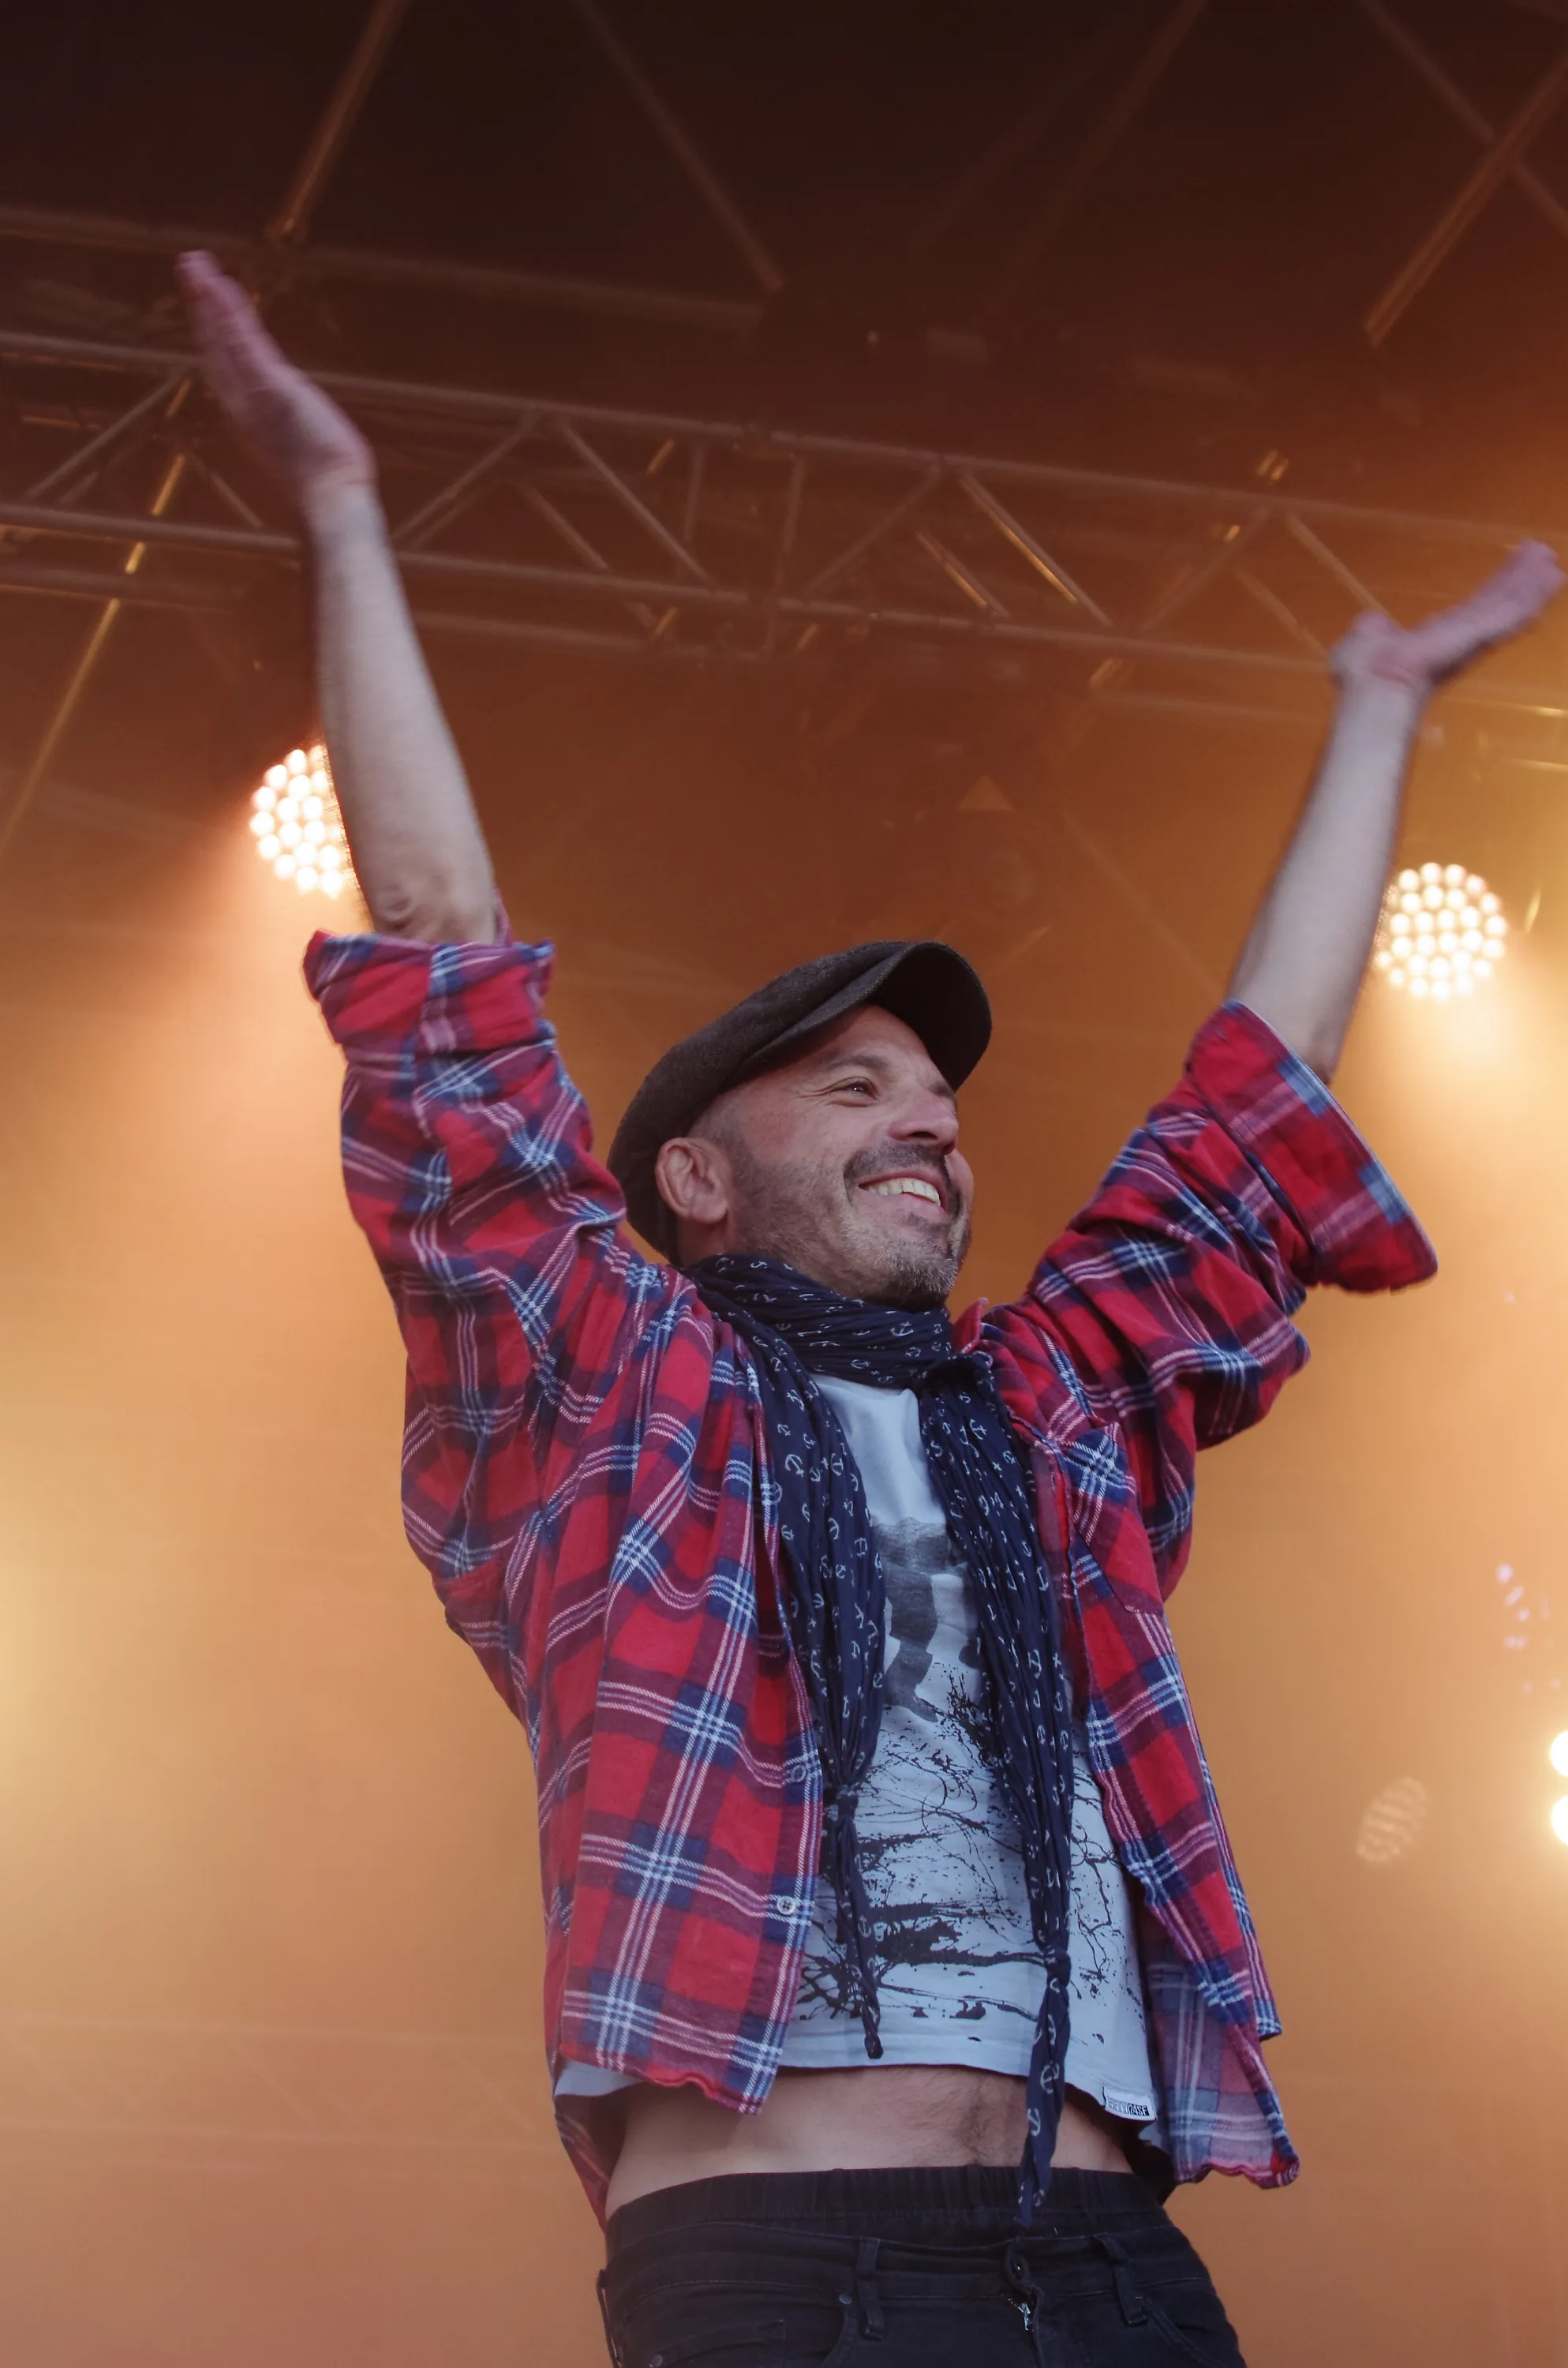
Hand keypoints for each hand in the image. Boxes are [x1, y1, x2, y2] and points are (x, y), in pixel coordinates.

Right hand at [177, 250, 375, 525]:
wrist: (329, 503)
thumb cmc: (327, 488)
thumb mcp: (308, 454)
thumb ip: (298, 438)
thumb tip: (315, 442)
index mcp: (253, 418)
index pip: (227, 368)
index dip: (214, 335)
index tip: (207, 306)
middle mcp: (244, 405)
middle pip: (215, 347)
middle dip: (201, 309)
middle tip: (188, 269)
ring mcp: (254, 394)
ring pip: (223, 338)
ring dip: (207, 299)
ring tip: (193, 263)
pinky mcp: (269, 385)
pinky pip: (243, 341)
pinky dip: (228, 311)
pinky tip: (219, 284)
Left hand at [1331, 539, 1562, 694]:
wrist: (1370, 686)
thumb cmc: (1362, 673)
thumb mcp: (1366, 641)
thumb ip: (1374, 631)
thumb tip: (1374, 625)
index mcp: (1434, 641)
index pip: (1471, 612)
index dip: (1493, 592)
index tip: (1512, 572)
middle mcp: (1457, 641)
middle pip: (1494, 604)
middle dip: (1518, 580)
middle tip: (1543, 554)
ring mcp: (1469, 638)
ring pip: (1505, 604)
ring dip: (1529, 582)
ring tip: (1549, 557)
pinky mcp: (1476, 634)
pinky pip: (1508, 611)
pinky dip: (1530, 594)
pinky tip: (1551, 578)